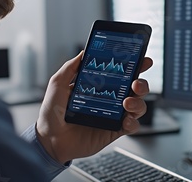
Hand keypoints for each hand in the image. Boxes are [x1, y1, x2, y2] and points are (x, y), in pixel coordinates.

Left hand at [36, 51, 152, 163]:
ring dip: (138, 102)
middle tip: (136, 83)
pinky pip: (132, 126)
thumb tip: (85, 52)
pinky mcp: (114, 130)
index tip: (141, 59)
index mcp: (99, 85)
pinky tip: (125, 120)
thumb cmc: (52, 113)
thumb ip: (70, 67)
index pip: (121, 72)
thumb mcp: (58, 84)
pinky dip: (133, 122)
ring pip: (138, 105)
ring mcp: (113, 115)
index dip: (134, 65)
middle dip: (141, 83)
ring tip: (127, 103)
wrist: (50, 139)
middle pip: (135, 88)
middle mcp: (110, 99)